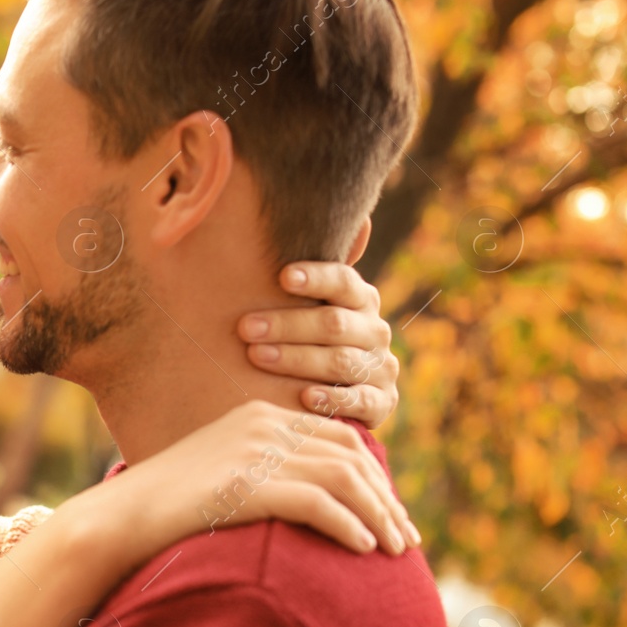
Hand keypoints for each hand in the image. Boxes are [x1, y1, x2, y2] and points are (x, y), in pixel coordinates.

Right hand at [103, 400, 418, 557]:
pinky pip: (317, 502)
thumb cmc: (166, 510)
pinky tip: (361, 549)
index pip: (340, 438)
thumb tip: (312, 503)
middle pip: (350, 455)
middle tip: (406, 540)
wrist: (118, 519)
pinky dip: (347, 525)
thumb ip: (265, 474)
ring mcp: (253, 452)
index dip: (375, 477)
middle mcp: (261, 425)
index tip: (391, 515)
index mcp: (259, 415)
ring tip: (394, 550)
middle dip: (386, 499)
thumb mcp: (222, 476)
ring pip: (342, 477)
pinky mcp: (246, 484)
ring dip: (377, 516)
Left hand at [235, 220, 398, 429]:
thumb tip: (342, 223)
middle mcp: (375, 331)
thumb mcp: (309, 306)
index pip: (343, 281)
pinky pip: (359, 401)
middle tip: (245, 327)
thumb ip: (306, 276)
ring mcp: (381, 368)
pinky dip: (331, 399)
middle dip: (287, 324)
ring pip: (340, 361)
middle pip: (333, 323)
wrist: (338, 395)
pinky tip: (303, 396)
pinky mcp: (381, 403)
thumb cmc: (308, 340)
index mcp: (360, 300)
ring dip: (296, 358)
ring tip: (257, 356)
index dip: (315, 278)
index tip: (282, 276)